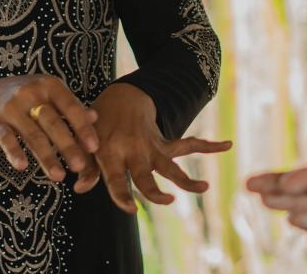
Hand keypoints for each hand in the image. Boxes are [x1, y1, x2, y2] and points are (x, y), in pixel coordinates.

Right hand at [0, 74, 100, 181]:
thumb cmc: (29, 97)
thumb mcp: (51, 95)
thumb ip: (71, 107)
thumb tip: (95, 118)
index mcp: (50, 86)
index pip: (71, 107)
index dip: (83, 128)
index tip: (94, 147)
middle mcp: (31, 93)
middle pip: (53, 123)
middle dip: (67, 146)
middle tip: (79, 167)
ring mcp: (12, 107)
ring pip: (32, 135)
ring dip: (46, 157)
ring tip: (59, 176)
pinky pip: (6, 138)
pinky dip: (14, 152)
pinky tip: (22, 166)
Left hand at [74, 82, 231, 211]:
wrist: (123, 97)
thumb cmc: (100, 123)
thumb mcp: (87, 142)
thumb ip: (86, 167)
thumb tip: (79, 189)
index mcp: (111, 152)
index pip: (117, 180)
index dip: (123, 196)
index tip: (132, 210)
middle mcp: (134, 151)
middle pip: (146, 176)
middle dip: (156, 191)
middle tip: (168, 201)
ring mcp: (152, 148)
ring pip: (171, 167)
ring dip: (187, 179)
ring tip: (204, 186)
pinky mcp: (165, 144)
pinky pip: (189, 146)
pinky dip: (208, 146)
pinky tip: (226, 145)